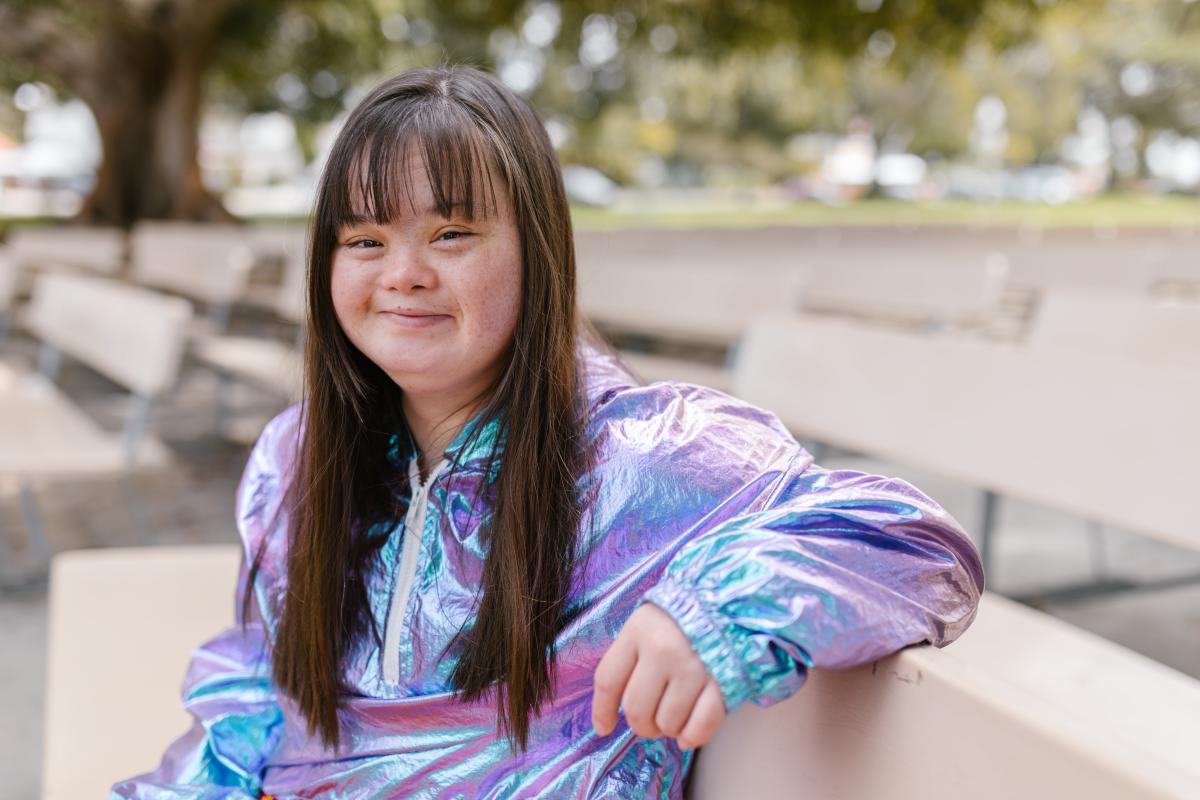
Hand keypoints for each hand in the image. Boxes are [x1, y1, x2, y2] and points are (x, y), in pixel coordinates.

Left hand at [590, 602, 726, 750]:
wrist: (727, 603)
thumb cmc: (680, 618)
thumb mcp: (645, 624)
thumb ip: (627, 660)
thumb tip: (610, 713)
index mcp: (639, 630)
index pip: (608, 681)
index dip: (602, 711)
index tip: (604, 727)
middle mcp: (663, 649)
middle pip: (636, 709)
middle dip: (641, 725)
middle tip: (650, 721)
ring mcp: (694, 666)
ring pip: (668, 722)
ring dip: (668, 728)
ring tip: (674, 715)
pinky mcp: (722, 681)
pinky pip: (701, 725)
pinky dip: (693, 737)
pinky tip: (688, 734)